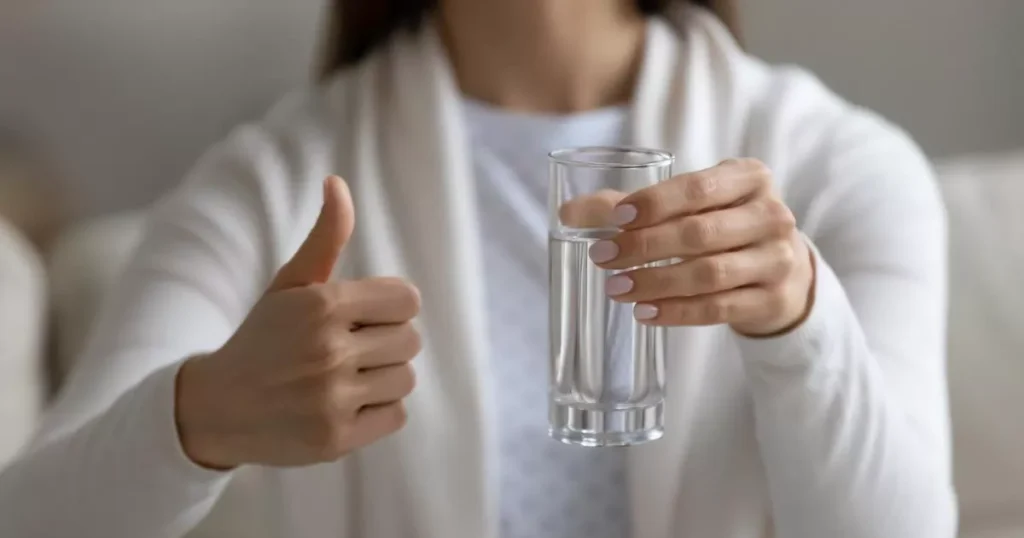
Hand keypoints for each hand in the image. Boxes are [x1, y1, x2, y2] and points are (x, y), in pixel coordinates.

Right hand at [176, 176, 421, 468]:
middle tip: (350, 349)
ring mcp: (331, 399)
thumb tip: (337, 182)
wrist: (216, 408)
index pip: (408, 300)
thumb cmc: (263, 338)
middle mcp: (328, 351)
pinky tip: (345, 404)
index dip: (391, 308)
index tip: (365, 317)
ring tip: (346, 378)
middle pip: (411, 340)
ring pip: (406, 379)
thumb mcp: (289, 284)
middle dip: (386, 342)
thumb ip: (325, 237)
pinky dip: (378, 411)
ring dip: (384, 378)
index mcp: (321, 305)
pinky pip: (396, 415)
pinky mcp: (335, 440)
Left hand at [588, 159, 814, 335]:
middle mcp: (771, 215)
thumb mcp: (690, 205)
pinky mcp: (772, 299)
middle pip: (700, 233)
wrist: (783, 271)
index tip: (615, 220)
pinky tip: (644, 312)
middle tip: (602, 257)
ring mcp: (777, 259)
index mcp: (750, 178)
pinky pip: (718, 308)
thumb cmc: (722, 226)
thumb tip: (567, 213)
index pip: (697, 188)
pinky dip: (678, 312)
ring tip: (616, 288)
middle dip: (645, 246)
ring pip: (709, 274)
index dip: (655, 204)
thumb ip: (630, 206)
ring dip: (656, 283)